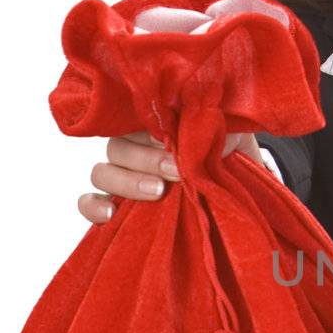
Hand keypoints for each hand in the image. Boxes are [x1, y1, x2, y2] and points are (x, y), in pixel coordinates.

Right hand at [76, 130, 265, 224]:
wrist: (240, 180)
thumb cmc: (228, 149)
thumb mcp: (226, 131)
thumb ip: (208, 123)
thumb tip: (200, 125)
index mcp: (153, 122)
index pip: (128, 118)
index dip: (145, 131)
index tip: (172, 143)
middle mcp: (133, 146)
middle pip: (117, 148)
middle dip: (146, 160)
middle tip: (177, 172)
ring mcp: (124, 175)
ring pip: (102, 173)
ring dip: (127, 182)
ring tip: (158, 192)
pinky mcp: (122, 205)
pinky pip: (91, 204)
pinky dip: (94, 207)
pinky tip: (110, 214)